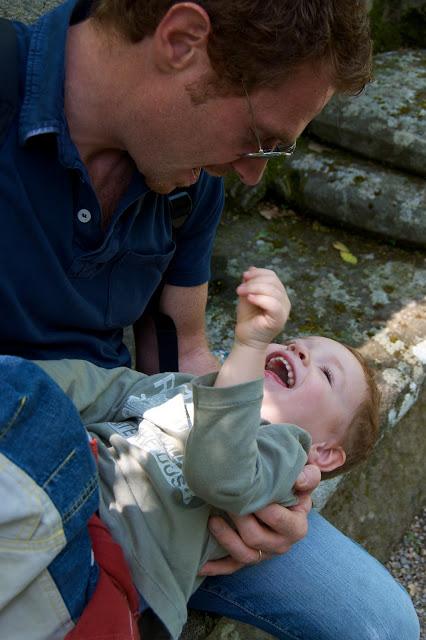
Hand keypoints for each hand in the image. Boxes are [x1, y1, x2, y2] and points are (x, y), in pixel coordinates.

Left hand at [199, 464, 319, 575]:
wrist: (285, 494)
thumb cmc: (292, 483)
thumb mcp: (305, 476)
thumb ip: (308, 476)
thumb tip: (298, 481)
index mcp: (297, 526)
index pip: (281, 521)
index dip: (264, 509)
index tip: (251, 491)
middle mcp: (281, 544)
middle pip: (257, 538)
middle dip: (239, 519)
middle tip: (227, 499)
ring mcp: (263, 552)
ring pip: (244, 555)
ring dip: (226, 539)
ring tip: (213, 520)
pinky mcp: (248, 556)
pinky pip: (232, 566)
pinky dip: (216, 567)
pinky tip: (200, 565)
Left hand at [235, 267, 289, 349]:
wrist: (246, 339)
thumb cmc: (248, 318)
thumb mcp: (247, 296)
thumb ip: (250, 283)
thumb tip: (252, 268)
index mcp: (278, 293)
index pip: (272, 276)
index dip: (258, 272)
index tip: (244, 275)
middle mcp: (284, 301)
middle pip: (273, 281)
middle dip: (254, 281)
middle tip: (239, 288)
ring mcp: (284, 310)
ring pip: (273, 291)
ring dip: (254, 288)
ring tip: (241, 292)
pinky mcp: (279, 320)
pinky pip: (273, 304)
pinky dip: (260, 298)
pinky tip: (250, 299)